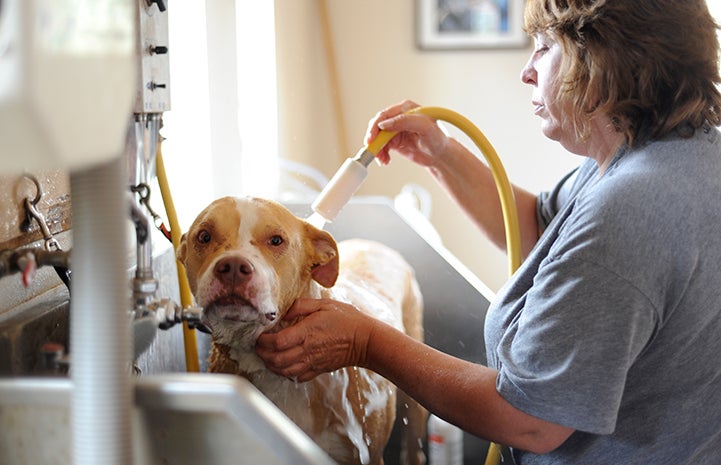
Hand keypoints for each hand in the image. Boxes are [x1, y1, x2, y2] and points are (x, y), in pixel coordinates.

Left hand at [255, 298, 376, 381]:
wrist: (365, 340)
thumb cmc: (346, 319)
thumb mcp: (323, 304)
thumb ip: (300, 306)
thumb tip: (284, 313)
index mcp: (307, 332)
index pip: (277, 342)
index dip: (263, 341)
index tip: (259, 335)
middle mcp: (307, 350)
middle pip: (276, 359)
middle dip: (262, 354)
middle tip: (258, 346)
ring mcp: (312, 362)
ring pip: (284, 371)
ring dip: (271, 365)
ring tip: (267, 356)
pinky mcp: (318, 370)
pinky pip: (297, 377)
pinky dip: (286, 373)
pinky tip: (283, 365)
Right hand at [365, 99, 450, 166]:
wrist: (441, 155)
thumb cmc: (438, 139)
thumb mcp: (425, 127)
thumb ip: (405, 121)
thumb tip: (384, 124)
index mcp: (406, 109)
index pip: (385, 115)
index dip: (376, 126)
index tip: (372, 139)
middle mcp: (399, 118)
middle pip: (378, 126)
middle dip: (374, 140)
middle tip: (374, 151)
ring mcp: (396, 130)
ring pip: (378, 138)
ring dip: (377, 149)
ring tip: (382, 159)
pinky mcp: (395, 142)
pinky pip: (382, 147)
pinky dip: (381, 155)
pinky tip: (385, 160)